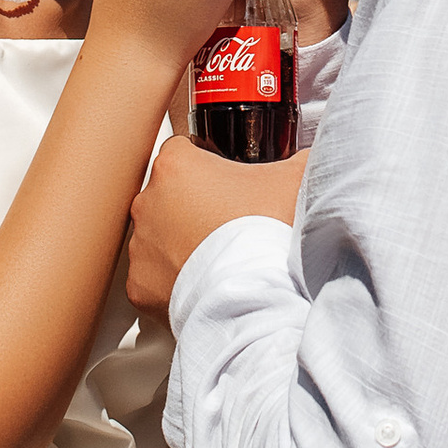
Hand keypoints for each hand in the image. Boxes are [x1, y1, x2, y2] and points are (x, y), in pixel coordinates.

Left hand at [128, 136, 305, 312]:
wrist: (257, 294)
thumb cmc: (268, 233)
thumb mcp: (296, 177)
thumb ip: (299, 157)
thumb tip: (309, 156)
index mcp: (176, 165)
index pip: (185, 153)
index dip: (209, 168)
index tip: (227, 185)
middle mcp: (148, 201)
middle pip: (167, 195)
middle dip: (192, 207)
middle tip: (227, 224)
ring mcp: (139, 244)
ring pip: (157, 236)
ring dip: (180, 243)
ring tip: (218, 256)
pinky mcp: (138, 283)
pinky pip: (152, 277)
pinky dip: (171, 281)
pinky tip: (202, 282)